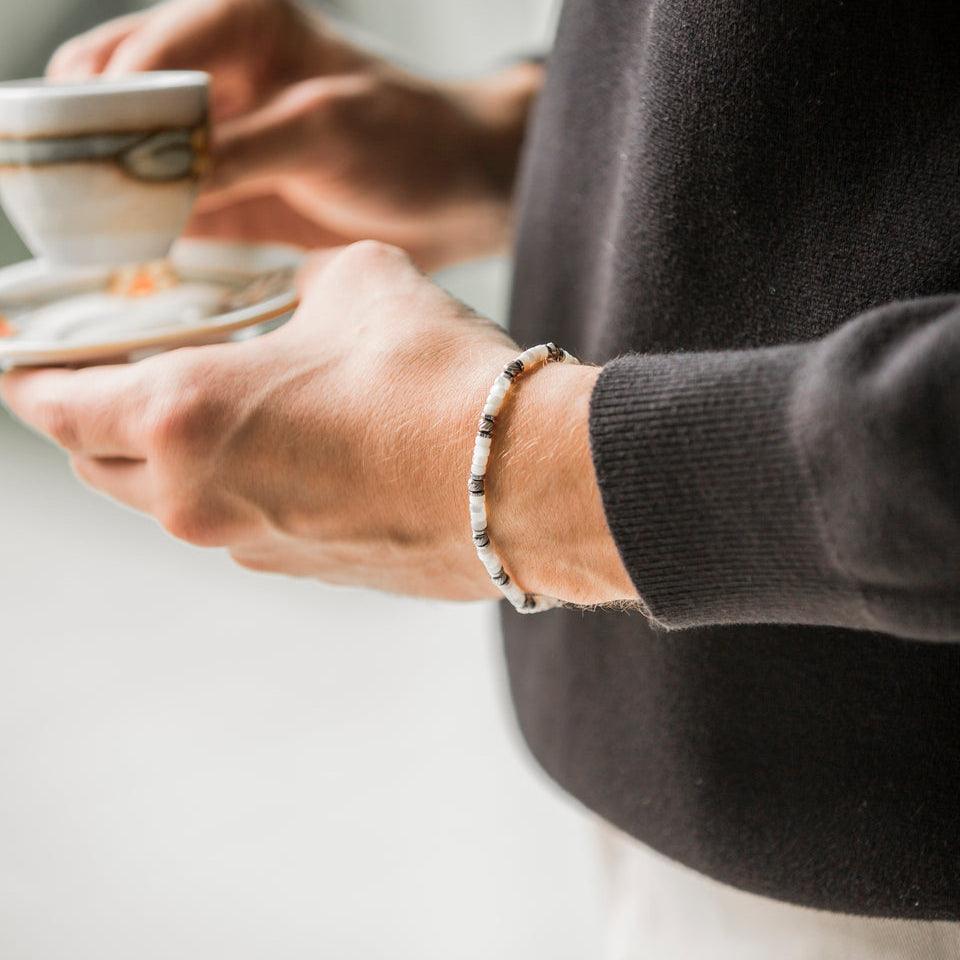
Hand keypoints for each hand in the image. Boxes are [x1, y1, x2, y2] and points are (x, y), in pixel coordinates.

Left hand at [0, 242, 633, 604]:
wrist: (526, 482)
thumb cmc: (436, 377)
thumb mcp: (354, 285)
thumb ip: (296, 289)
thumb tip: (299, 301)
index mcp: (181, 418)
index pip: (50, 402)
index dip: (25, 374)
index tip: (20, 358)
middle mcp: (196, 499)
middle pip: (94, 461)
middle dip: (89, 417)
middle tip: (115, 373)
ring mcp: (250, 548)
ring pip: (167, 500)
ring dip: (168, 455)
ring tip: (218, 408)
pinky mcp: (304, 571)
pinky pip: (239, 524)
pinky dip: (237, 486)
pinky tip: (295, 452)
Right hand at [49, 0, 541, 269]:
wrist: (457, 193)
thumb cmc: (411, 139)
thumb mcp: (326, 132)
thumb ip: (239, 152)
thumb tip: (152, 182)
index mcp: (234, 25)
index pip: (134, 57)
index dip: (99, 109)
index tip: (83, 167)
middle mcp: (211, 73)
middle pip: (106, 98)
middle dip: (81, 147)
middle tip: (70, 205)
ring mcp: (214, 137)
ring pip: (122, 153)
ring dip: (100, 191)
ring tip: (85, 235)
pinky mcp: (224, 193)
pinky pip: (160, 206)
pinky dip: (138, 229)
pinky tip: (126, 257)